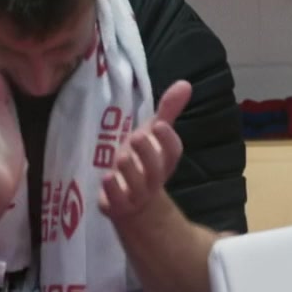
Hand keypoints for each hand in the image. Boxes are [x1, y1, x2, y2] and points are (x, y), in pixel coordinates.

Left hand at [100, 80, 190, 223]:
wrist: (135, 204)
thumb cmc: (144, 161)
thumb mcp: (152, 135)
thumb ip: (167, 111)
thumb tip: (185, 84)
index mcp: (163, 162)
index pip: (172, 153)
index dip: (167, 140)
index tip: (160, 124)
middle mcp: (152, 180)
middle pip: (156, 171)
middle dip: (148, 153)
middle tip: (137, 137)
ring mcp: (135, 196)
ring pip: (137, 188)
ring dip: (130, 171)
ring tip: (121, 157)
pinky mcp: (117, 207)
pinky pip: (117, 203)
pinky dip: (112, 191)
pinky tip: (106, 178)